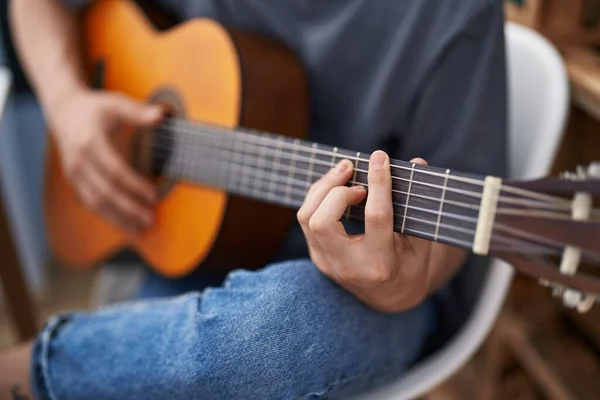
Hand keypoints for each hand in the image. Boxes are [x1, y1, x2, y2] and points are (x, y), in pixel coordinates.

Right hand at [48, 89, 162, 234]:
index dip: (135, 185)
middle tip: (150, 219)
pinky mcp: (74, 182)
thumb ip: (138, 112)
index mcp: (90, 142)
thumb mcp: (116, 103)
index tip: (154, 195)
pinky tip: (124, 224)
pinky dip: (107, 216)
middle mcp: (79, 161)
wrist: (64, 112)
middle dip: (128, 209)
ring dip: (118, 219)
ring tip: (139, 230)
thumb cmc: (95, 109)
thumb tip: (161, 115)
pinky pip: (90, 204)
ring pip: (95, 203)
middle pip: (105, 192)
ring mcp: (74, 174)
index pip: (115, 170)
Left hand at [297, 150, 453, 312]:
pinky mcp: (317, 257)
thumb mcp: (423, 240)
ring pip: (307, 218)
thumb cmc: (412, 264)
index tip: (380, 157)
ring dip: (323, 188)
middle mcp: (348, 267)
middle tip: (356, 175)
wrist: (390, 298)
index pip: (375, 218)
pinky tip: (337, 186)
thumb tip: (417, 162)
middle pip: (323, 222)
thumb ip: (418, 203)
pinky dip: (319, 197)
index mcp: (381, 265)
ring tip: (345, 172)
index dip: (378, 184)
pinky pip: (307, 220)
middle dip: (337, 191)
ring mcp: (328, 264)